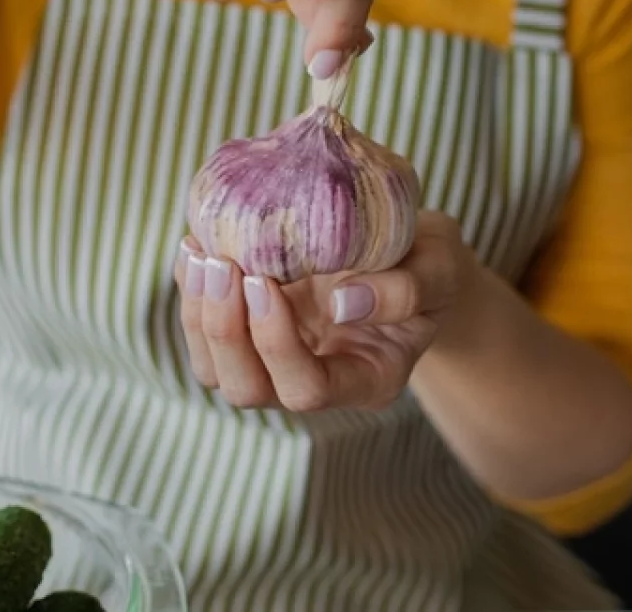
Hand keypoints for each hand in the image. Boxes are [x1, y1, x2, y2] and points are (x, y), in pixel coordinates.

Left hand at [174, 211, 473, 410]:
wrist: (408, 251)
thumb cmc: (429, 261)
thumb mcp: (441, 268)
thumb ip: (409, 290)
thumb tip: (344, 305)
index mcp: (365, 379)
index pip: (308, 389)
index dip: (277, 343)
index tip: (265, 280)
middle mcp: (313, 381)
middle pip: (248, 389)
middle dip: (225, 330)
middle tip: (224, 262)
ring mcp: (275, 361)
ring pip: (213, 369)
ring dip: (198, 313)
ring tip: (202, 251)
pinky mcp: (249, 330)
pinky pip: (203, 328)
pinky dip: (190, 288)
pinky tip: (195, 243)